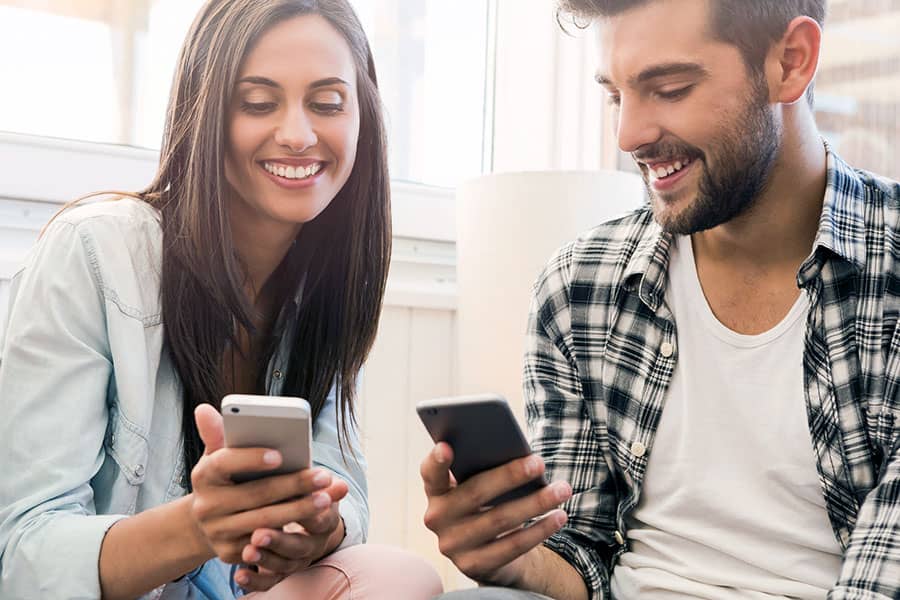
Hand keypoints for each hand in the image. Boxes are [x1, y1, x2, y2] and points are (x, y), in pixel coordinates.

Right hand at [189, 405, 345, 587]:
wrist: (205, 523)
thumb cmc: (224, 478)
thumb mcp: (220, 455)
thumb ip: (221, 433)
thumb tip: (206, 408)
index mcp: (204, 475)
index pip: (225, 463)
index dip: (251, 459)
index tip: (279, 455)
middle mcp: (206, 506)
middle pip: (255, 495)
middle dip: (293, 485)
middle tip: (323, 476)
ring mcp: (218, 532)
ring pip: (264, 521)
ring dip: (298, 510)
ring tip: (326, 498)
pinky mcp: (230, 553)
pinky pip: (265, 545)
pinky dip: (291, 532)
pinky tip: (314, 521)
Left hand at [233, 480, 348, 590]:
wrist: (306, 520)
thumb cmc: (304, 493)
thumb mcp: (314, 486)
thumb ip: (317, 482)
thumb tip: (341, 485)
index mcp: (326, 522)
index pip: (320, 521)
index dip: (306, 514)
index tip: (287, 504)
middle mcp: (313, 544)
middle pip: (299, 547)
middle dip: (279, 542)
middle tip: (258, 534)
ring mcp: (296, 560)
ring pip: (283, 566)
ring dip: (265, 560)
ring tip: (247, 551)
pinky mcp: (279, 572)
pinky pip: (268, 582)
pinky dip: (254, 581)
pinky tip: (239, 575)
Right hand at [420, 442, 571, 586]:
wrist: (488, 551)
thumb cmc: (485, 503)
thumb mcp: (477, 486)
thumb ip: (483, 469)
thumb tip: (519, 457)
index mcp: (436, 491)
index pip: (430, 473)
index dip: (436, 461)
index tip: (447, 446)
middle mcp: (437, 518)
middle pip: (475, 493)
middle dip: (510, 476)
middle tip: (539, 463)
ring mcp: (453, 545)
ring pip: (499, 519)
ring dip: (535, 503)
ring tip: (562, 489)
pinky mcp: (474, 565)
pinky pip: (512, 546)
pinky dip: (539, 530)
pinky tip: (559, 516)